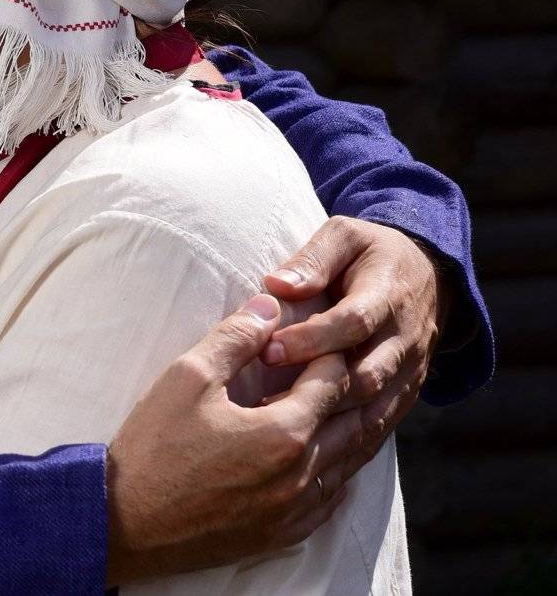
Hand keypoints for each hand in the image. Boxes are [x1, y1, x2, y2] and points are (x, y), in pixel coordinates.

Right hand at [105, 294, 362, 583]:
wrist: (127, 525)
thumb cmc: (155, 447)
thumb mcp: (188, 376)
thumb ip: (236, 337)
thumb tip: (270, 306)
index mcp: (284, 433)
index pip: (334, 380)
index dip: (334, 348)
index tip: (328, 327)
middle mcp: (301, 475)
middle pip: (353, 422)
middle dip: (354, 385)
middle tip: (350, 356)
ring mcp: (294, 511)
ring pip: (348, 464)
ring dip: (352, 426)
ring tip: (350, 397)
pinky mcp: (281, 534)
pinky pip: (330, 500)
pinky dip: (339, 469)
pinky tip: (330, 454)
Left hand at [262, 217, 448, 477]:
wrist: (429, 276)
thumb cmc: (371, 253)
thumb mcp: (345, 235)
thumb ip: (314, 259)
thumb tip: (277, 285)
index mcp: (388, 295)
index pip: (352, 322)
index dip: (311, 339)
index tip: (268, 349)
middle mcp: (405, 340)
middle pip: (366, 375)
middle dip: (318, 388)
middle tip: (265, 400)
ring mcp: (410, 373)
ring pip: (375, 411)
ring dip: (332, 426)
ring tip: (281, 437)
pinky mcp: (407, 396)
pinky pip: (381, 428)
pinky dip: (351, 447)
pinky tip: (312, 458)